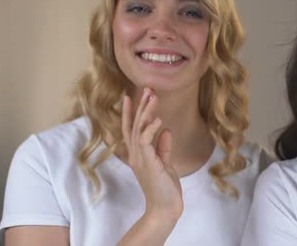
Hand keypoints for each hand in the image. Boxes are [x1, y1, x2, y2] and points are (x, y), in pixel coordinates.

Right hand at [122, 88, 182, 222]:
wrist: (165, 207)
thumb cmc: (165, 187)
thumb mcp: (165, 163)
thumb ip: (163, 146)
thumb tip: (165, 129)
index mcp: (138, 153)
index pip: (130, 128)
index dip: (131, 112)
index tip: (131, 95)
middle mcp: (135, 154)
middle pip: (133, 124)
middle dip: (140, 105)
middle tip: (147, 88)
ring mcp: (139, 158)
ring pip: (138, 129)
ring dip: (146, 112)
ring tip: (153, 96)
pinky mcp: (147, 162)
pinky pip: (145, 140)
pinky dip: (150, 128)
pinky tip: (158, 119)